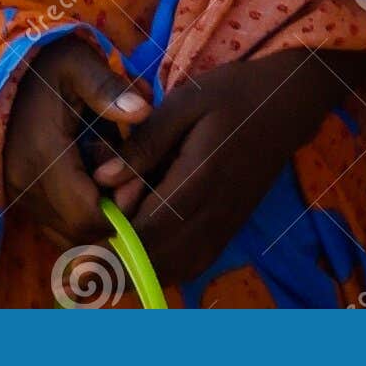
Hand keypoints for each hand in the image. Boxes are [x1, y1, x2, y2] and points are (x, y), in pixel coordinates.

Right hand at [3, 35, 149, 247]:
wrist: (7, 68)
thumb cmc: (50, 62)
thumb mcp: (80, 62)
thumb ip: (109, 88)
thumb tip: (142, 111)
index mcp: (42, 153)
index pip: (86, 215)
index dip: (120, 209)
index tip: (139, 180)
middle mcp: (25, 183)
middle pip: (78, 232)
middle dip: (112, 215)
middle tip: (132, 180)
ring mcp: (18, 192)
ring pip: (66, 234)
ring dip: (96, 216)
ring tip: (114, 178)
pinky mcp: (18, 195)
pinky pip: (55, 225)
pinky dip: (80, 214)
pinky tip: (95, 182)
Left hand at [93, 48, 346, 286]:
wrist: (286, 104)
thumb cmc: (232, 94)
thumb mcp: (184, 103)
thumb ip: (144, 143)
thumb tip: (102, 180)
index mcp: (199, 180)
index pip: (147, 233)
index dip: (109, 246)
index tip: (78, 241)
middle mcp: (214, 215)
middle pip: (155, 262)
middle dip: (113, 263)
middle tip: (81, 252)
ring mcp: (224, 228)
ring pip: (172, 271)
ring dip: (134, 269)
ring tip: (104, 250)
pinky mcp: (228, 231)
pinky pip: (189, 265)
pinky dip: (159, 266)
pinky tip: (139, 248)